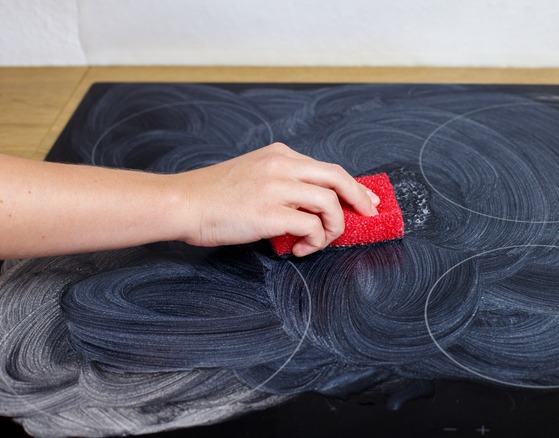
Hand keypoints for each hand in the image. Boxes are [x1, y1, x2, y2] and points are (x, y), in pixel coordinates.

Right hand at [173, 143, 379, 256]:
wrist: (182, 203)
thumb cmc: (214, 196)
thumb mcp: (254, 174)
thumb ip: (283, 182)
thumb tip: (314, 206)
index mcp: (279, 154)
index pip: (327, 168)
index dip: (352, 186)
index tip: (366, 200)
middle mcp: (281, 165)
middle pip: (337, 177)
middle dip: (359, 198)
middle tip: (368, 216)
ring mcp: (275, 187)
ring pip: (329, 202)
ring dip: (333, 227)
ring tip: (319, 241)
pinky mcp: (268, 212)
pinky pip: (311, 226)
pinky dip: (315, 240)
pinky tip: (301, 249)